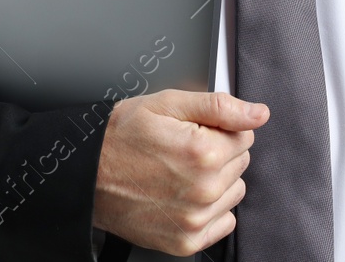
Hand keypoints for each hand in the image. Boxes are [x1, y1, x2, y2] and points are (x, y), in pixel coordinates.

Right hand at [92, 89, 266, 255]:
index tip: (194, 130)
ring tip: (180, 171)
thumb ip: (219, 107)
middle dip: (218, 152)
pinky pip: (224, 221)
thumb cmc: (120, 137)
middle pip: (241, 162)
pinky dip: (210, 209)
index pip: (245, 135)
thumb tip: (258, 113)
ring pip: (235, 191)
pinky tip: (183, 194)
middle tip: (182, 149)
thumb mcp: (166, 104)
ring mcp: (195, 219)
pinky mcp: (187, 240)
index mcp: (203, 152)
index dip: (219, 128)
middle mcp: (203, 190)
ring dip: (216, 180)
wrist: (86, 175)